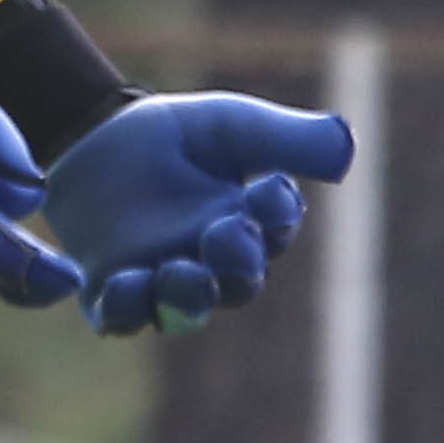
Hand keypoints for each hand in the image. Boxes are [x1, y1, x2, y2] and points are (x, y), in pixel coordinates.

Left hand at [41, 94, 357, 335]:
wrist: (97, 137)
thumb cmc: (179, 135)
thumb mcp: (235, 125)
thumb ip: (289, 138)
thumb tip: (346, 148)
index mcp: (252, 225)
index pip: (275, 228)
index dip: (276, 214)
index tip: (269, 187)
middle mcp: (213, 265)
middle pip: (238, 281)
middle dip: (236, 261)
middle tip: (225, 233)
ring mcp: (162, 283)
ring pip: (183, 310)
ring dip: (186, 297)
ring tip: (179, 271)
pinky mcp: (111, 292)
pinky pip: (121, 317)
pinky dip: (125, 308)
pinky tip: (123, 283)